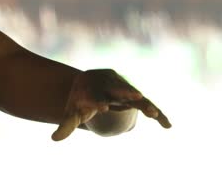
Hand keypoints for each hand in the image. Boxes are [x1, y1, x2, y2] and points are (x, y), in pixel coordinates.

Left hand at [51, 69, 170, 140]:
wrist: (89, 82)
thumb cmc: (80, 101)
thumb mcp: (72, 113)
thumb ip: (66, 125)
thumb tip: (54, 138)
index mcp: (90, 89)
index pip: (93, 96)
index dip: (97, 102)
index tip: (102, 107)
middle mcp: (107, 86)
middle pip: (117, 90)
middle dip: (126, 93)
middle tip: (136, 96)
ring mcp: (122, 89)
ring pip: (134, 96)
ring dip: (144, 104)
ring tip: (154, 113)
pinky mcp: (133, 96)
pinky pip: (146, 104)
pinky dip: (156, 113)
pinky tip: (167, 125)